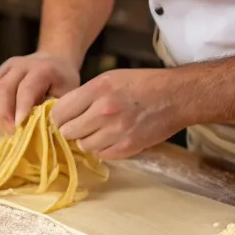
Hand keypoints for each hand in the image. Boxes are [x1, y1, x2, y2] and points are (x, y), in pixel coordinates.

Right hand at [0, 52, 80, 132]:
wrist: (56, 62)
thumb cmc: (63, 85)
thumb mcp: (67, 97)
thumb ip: (54, 110)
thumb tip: (39, 129)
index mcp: (42, 69)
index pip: (27, 89)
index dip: (21, 110)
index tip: (20, 130)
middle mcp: (22, 64)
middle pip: (4, 89)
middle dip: (5, 115)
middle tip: (13, 134)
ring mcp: (7, 67)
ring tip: (8, 129)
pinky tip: (4, 120)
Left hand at [51, 69, 181, 159]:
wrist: (176, 96)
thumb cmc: (141, 84)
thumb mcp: (108, 79)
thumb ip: (84, 95)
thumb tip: (61, 113)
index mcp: (97, 90)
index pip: (59, 113)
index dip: (58, 117)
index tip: (63, 118)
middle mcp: (104, 111)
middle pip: (67, 132)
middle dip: (71, 129)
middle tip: (80, 125)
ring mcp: (116, 131)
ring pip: (83, 146)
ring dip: (87, 140)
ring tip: (99, 130)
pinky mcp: (127, 147)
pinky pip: (101, 155)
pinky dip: (103, 149)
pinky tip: (111, 137)